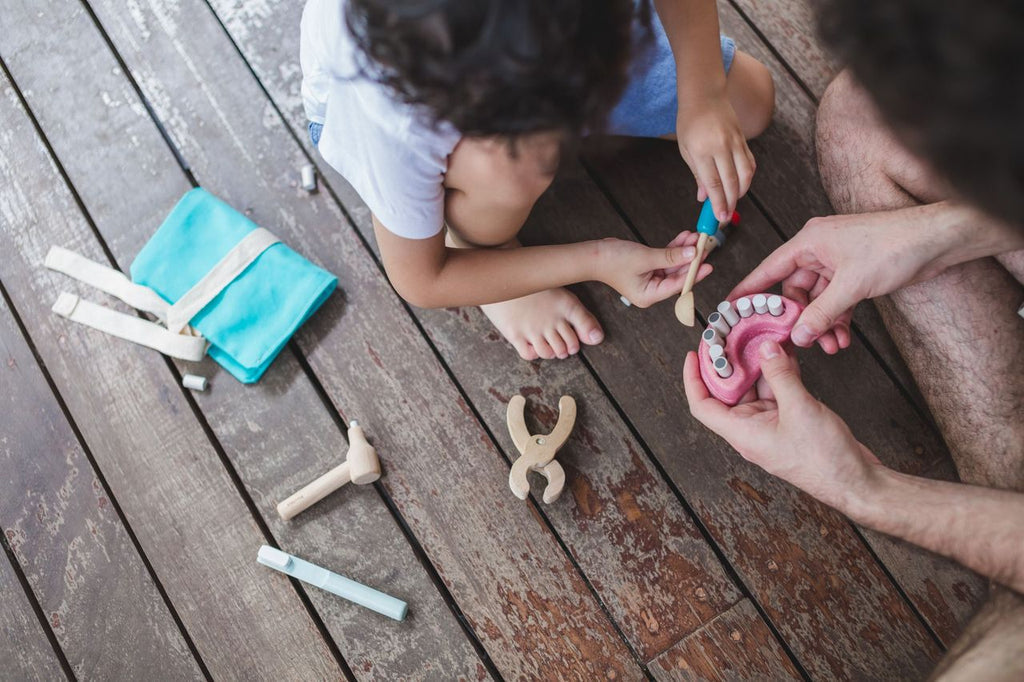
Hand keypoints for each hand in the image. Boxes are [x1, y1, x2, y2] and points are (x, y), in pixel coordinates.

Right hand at [599, 232, 711, 307]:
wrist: (592, 254)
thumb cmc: (612, 261)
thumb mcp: (645, 258)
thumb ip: (670, 256)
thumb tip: (692, 253)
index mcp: (650, 295)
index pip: (677, 285)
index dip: (694, 274)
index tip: (708, 263)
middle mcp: (651, 290)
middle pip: (678, 276)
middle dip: (691, 260)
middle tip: (705, 246)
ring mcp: (650, 279)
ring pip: (673, 265)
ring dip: (684, 251)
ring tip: (695, 238)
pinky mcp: (648, 268)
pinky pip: (665, 259)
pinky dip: (674, 249)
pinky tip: (684, 238)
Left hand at [676, 93, 755, 223]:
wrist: (704, 95)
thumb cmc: (690, 122)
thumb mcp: (686, 150)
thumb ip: (697, 175)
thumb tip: (704, 197)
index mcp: (702, 151)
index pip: (714, 183)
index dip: (718, 202)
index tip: (719, 216)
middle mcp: (721, 146)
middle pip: (731, 181)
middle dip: (730, 202)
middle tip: (726, 216)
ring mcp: (735, 142)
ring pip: (745, 173)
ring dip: (741, 191)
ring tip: (733, 201)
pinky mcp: (743, 138)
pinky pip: (750, 162)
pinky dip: (747, 176)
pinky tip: (741, 184)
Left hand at [683, 339, 880, 509]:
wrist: (856, 483)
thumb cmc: (824, 458)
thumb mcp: (799, 408)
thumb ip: (780, 375)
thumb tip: (765, 347)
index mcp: (741, 432)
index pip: (702, 405)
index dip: (693, 379)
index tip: (695, 354)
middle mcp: (750, 430)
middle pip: (728, 392)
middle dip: (730, 363)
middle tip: (733, 335)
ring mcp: (770, 427)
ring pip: (755, 389)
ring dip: (758, 365)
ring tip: (761, 337)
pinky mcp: (790, 423)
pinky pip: (776, 394)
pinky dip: (778, 374)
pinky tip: (785, 354)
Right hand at [731, 209, 951, 352]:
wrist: (936, 240)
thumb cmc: (894, 245)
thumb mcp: (852, 285)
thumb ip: (822, 313)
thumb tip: (799, 335)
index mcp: (809, 242)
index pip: (769, 269)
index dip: (750, 290)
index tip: (732, 308)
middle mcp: (819, 250)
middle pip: (794, 290)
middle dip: (799, 319)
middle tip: (798, 342)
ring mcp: (837, 263)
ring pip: (817, 300)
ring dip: (822, 324)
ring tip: (829, 345)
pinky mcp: (854, 274)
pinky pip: (836, 301)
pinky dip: (838, 319)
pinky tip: (842, 338)